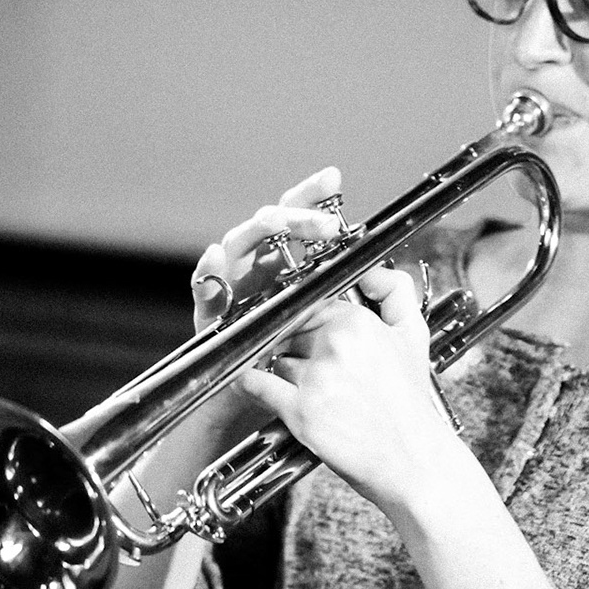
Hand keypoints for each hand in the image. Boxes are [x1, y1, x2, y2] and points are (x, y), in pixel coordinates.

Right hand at [184, 167, 348, 432]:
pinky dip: (208, 276)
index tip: (333, 179)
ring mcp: (235, 288)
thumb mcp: (347, 332)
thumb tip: (384, 270)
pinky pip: (204, 290)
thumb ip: (368, 300)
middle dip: (295, 215)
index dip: (314, 197)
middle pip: (271, 224)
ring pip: (237, 243)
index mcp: (293, 264)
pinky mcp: (211, 316)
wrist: (269, 409)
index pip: (301, 220)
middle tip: (323, 222)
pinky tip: (216, 265)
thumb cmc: (307, 368)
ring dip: (257, 232)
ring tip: (277, 226)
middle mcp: (262, 267)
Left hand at [237, 264, 463, 510]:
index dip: (309, 322)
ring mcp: (315, 378)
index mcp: (359, 322)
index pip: (313, 306)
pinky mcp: (299, 411)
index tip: (310, 335)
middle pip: (291, 332)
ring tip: (312, 391)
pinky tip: (254, 386)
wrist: (414, 461)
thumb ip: (396, 291)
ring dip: (285, 372)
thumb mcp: (414, 336)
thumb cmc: (412, 404)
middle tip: (315, 367)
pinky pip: (257, 385)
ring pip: (277, 359)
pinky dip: (250, 384)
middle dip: (297, 347)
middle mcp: (335, 345)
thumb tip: (372, 272)